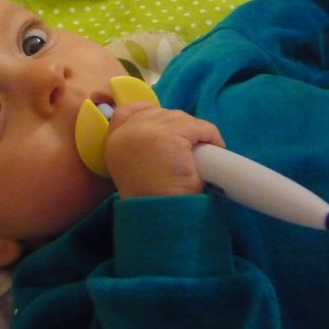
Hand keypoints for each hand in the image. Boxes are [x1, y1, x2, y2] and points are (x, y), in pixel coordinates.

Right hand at [104, 102, 224, 198]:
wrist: (160, 217)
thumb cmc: (151, 199)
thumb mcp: (132, 168)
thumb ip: (138, 147)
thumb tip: (165, 130)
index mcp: (114, 141)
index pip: (126, 111)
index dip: (148, 112)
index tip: (166, 125)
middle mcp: (126, 132)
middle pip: (159, 113)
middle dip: (178, 126)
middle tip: (189, 148)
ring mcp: (148, 131)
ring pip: (182, 119)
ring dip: (196, 133)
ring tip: (202, 151)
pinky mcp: (171, 135)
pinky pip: (199, 127)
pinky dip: (211, 136)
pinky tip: (214, 147)